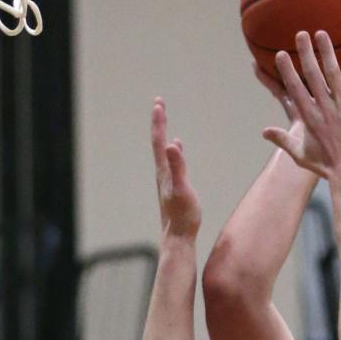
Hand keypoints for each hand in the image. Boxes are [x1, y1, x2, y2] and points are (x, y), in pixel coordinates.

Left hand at [151, 97, 200, 238]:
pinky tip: (178, 150)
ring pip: (163, 152)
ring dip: (164, 135)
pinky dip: (173, 152)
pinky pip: (171, 163)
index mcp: (164, 171)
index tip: (159, 103)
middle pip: (158, 143)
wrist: (177, 237)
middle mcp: (162, 173)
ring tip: (165, 122)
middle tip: (159, 104)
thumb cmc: (182, 216)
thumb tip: (173, 145)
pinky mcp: (173, 187)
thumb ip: (178, 167)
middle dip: (159, 123)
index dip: (159, 121)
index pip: (159, 141)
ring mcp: (167, 180)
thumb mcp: (182, 189)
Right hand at [261, 32, 340, 179]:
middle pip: (312, 75)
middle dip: (305, 53)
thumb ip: (283, 140)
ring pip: (334, 74)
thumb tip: (264, 132)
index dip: (287, 70)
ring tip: (322, 34)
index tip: (281, 54)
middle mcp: (324, 108)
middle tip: (301, 34)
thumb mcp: (300, 155)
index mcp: (309, 117)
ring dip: (327, 52)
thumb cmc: (325, 166)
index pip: (294, 88)